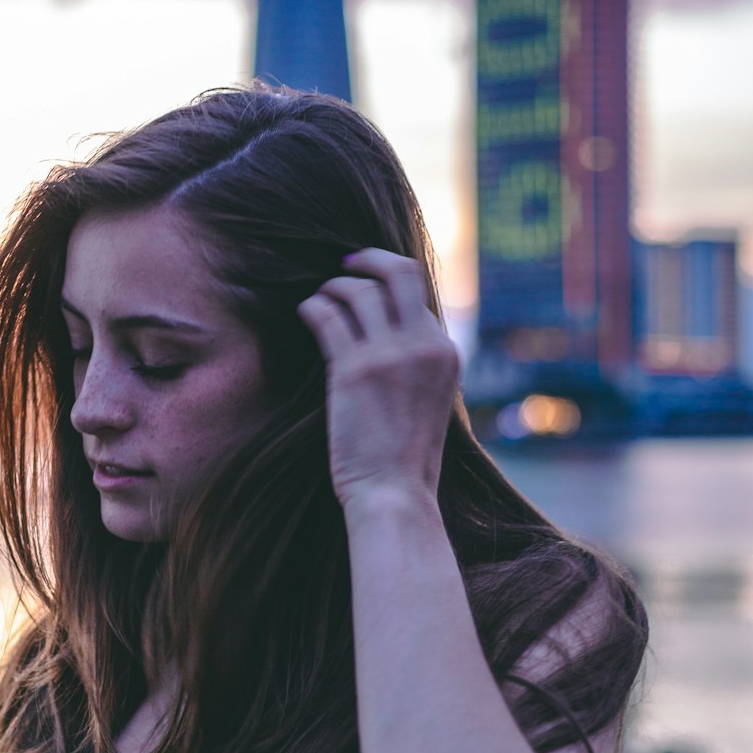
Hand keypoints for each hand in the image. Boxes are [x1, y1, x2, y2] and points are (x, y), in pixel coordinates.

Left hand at [296, 247, 459, 509]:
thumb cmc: (406, 459)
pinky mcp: (353, 370)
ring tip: (321, 298)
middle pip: (398, 271)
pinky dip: (313, 307)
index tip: (368, 283)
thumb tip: (393, 337)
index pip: (418, 294)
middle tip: (346, 264)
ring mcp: (389, 355)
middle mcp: (423, 346)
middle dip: (368, 258)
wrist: (395, 494)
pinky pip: (328, 316)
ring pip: (358, 290)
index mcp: (446, 353)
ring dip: (333, 287)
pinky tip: (306, 313)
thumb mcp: (430, 402)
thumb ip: (419, 366)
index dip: (389, 281)